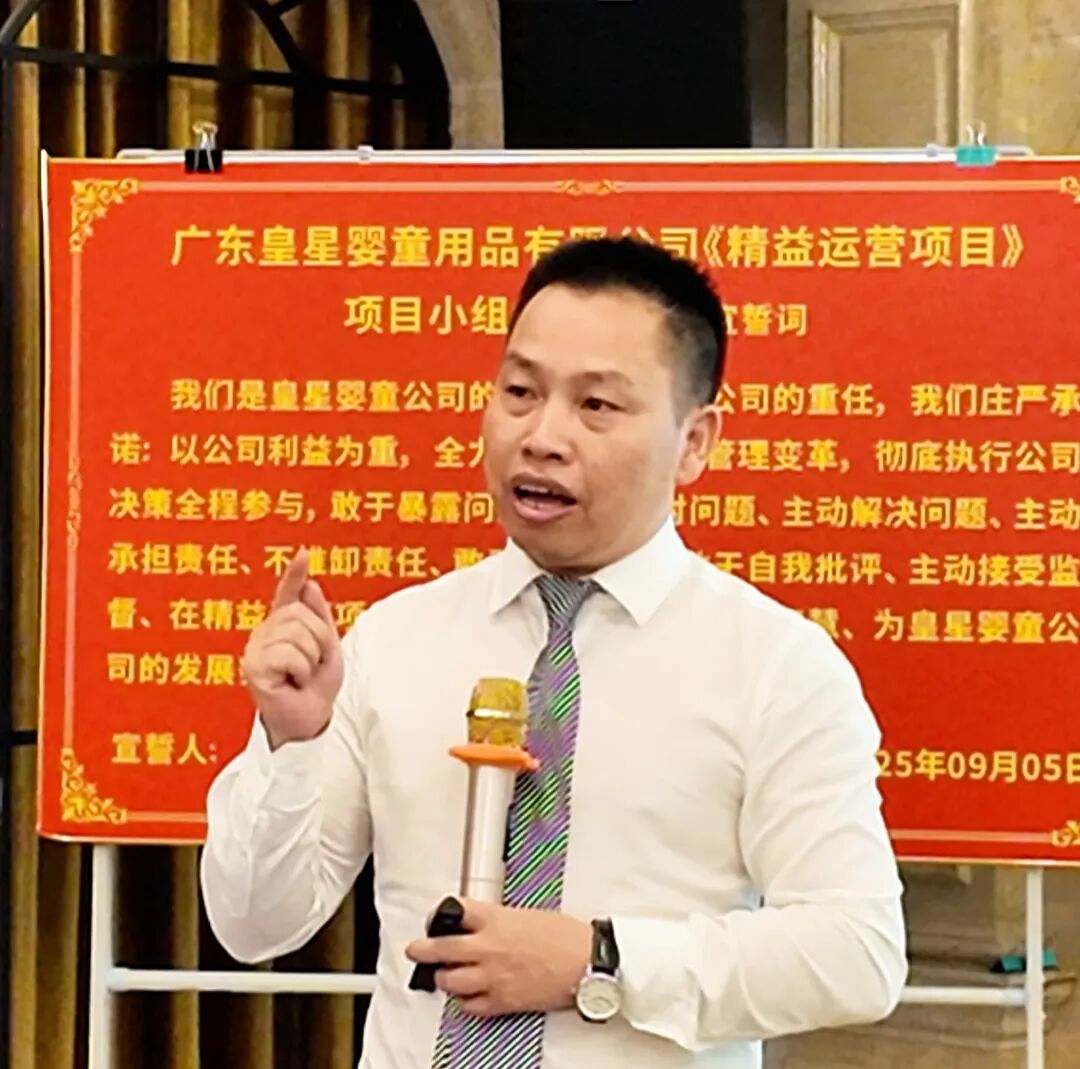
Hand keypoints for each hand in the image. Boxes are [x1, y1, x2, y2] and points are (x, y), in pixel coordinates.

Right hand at [241, 549, 343, 748]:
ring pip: (298, 633)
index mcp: (283, 627)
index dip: (294, 574)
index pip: (289, 594)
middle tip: (312, 666)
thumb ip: (319, 617)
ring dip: (311, 659)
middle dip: (319, 641)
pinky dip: (300, 671)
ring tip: (302, 676)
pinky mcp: (254, 667)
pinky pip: (289, 653)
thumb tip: (311, 584)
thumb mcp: (328, 648)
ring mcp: (257, 649)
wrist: (310, 720)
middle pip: (301, 615)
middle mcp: (266, 633)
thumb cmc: (316, 688)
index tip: (303, 554)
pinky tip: (292, 684)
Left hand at [405, 899, 590, 1016]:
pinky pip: (471, 1006)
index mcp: (496, 920)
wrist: (586, 962)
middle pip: (441, 949)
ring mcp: (493, 977)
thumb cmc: (565, 936)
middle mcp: (489, 948)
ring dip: (444, 978)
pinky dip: (465, 1001)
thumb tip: (485, 925)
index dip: (440, 915)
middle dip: (422, 949)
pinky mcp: (503, 1001)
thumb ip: (500, 920)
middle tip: (415, 949)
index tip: (436, 919)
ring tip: (442, 975)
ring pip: (450, 981)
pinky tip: (466, 996)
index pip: (455, 911)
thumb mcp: (528, 914)